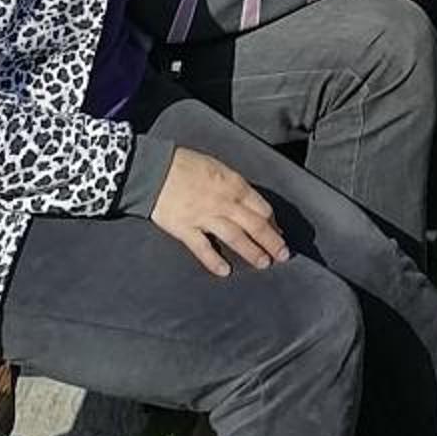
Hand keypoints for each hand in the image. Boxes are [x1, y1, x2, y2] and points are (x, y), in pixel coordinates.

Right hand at [150, 146, 287, 279]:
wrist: (154, 168)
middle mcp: (224, 202)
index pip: (262, 208)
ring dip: (252, 252)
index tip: (279, 233)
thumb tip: (247, 203)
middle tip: (283, 255)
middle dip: (272, 242)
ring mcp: (205, 217)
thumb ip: (233, 186)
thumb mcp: (218, 168)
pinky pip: (203, 248)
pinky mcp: (185, 229)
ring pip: (236, 237)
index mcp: (234, 185)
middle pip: (255, 225)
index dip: (273, 223)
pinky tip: (225, 271)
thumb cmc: (185, 164)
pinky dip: (214, 261)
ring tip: (264, 263)